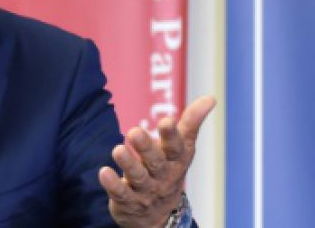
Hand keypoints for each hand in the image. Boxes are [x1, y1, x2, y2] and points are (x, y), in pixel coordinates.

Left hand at [97, 96, 215, 226]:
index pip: (176, 148)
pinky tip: (104, 172)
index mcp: (176, 160)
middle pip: (156, 162)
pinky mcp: (128, 201)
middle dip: (146, 148)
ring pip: (138, 178)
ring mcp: (146, 190)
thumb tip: (210, 98)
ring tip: (118, 150)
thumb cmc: (169, 170)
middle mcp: (163, 176)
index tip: (166, 121)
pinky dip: (113, 184)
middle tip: (134, 131)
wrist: (159, 215)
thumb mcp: (182, 148)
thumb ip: (191, 123)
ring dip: (128, 164)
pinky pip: (121, 194)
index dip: (171, 135)